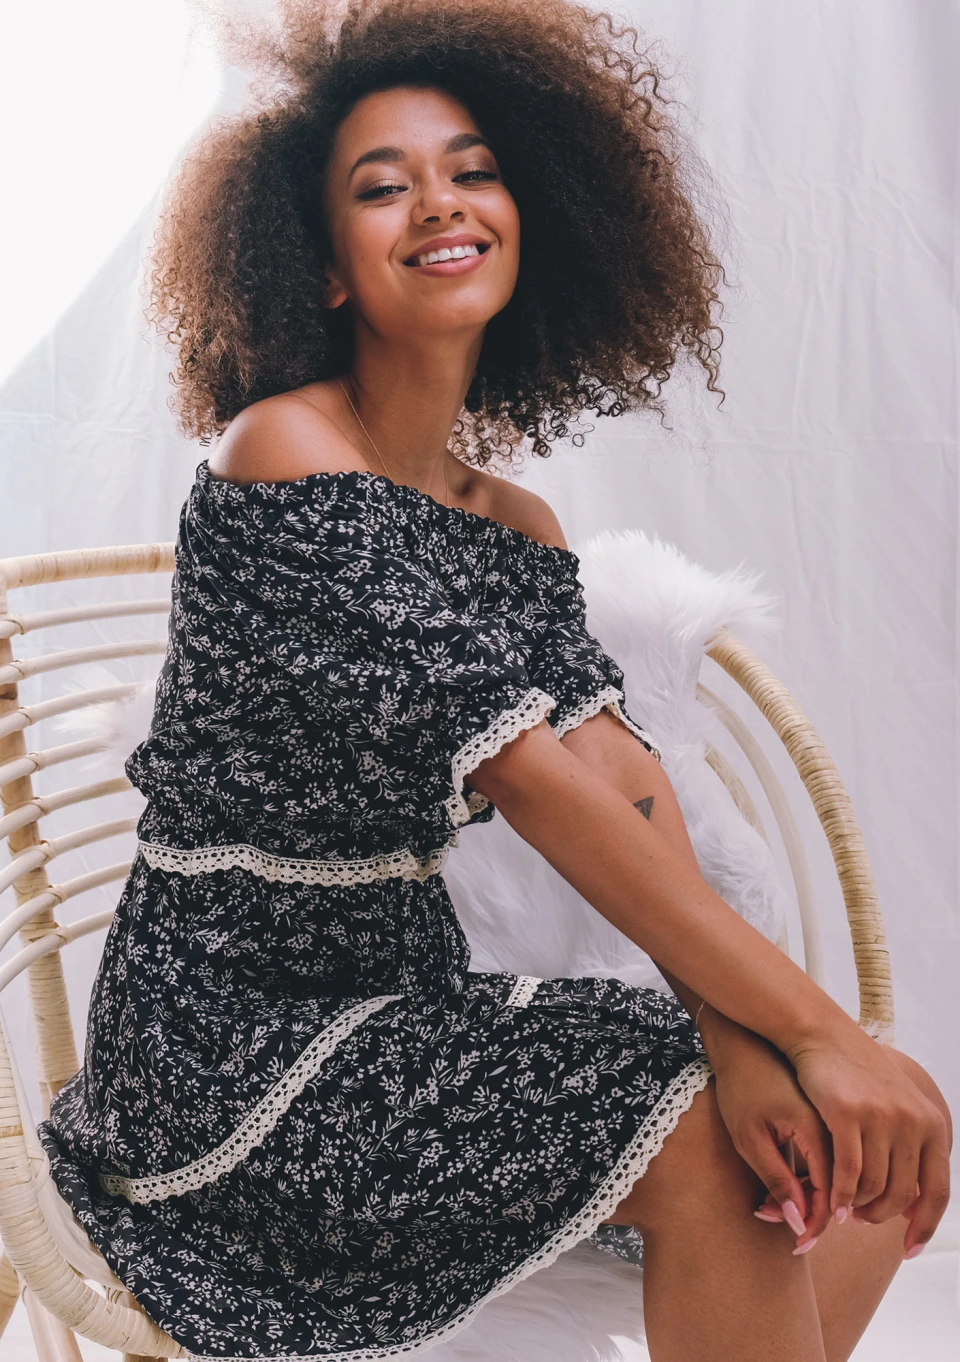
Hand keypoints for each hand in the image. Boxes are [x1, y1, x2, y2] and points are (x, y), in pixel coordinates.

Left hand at [709, 1026, 831, 1251]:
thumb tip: (801, 1223)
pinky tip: (778, 1186)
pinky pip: (827, 1160)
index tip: (796, 1244)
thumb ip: (777, 1180)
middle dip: (806, 1213)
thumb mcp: (750, 1139)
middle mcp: (835, 1128)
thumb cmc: (740, 1088)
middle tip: (766, 1217)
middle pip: (836, 1188)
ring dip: (804, 1197)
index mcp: (819, 1129)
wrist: (744, 1043)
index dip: (815, 1223)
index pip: (832, 1193)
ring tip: (765, 1205)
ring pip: (832, 1176)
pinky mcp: (825, 1120)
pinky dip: (806, 1178)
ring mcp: (833, 1123)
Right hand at [786, 1031, 950, 1256]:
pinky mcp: (847, 1114)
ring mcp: (881, 1117)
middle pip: (902, 1194)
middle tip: (863, 1219)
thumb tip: (916, 1207)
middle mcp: (912, 1121)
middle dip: (881, 1216)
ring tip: (846, 1210)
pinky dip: (841, 1196)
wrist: (824, 1035)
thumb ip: (911, 1152)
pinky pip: (848, 1173)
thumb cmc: (858, 1077)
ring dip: (858, 1208)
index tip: (909, 1250)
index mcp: (931, 1123)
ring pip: (874, 1187)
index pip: (938, 1191)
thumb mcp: (898, 1109)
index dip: (924, 1226)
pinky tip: (833, 1204)